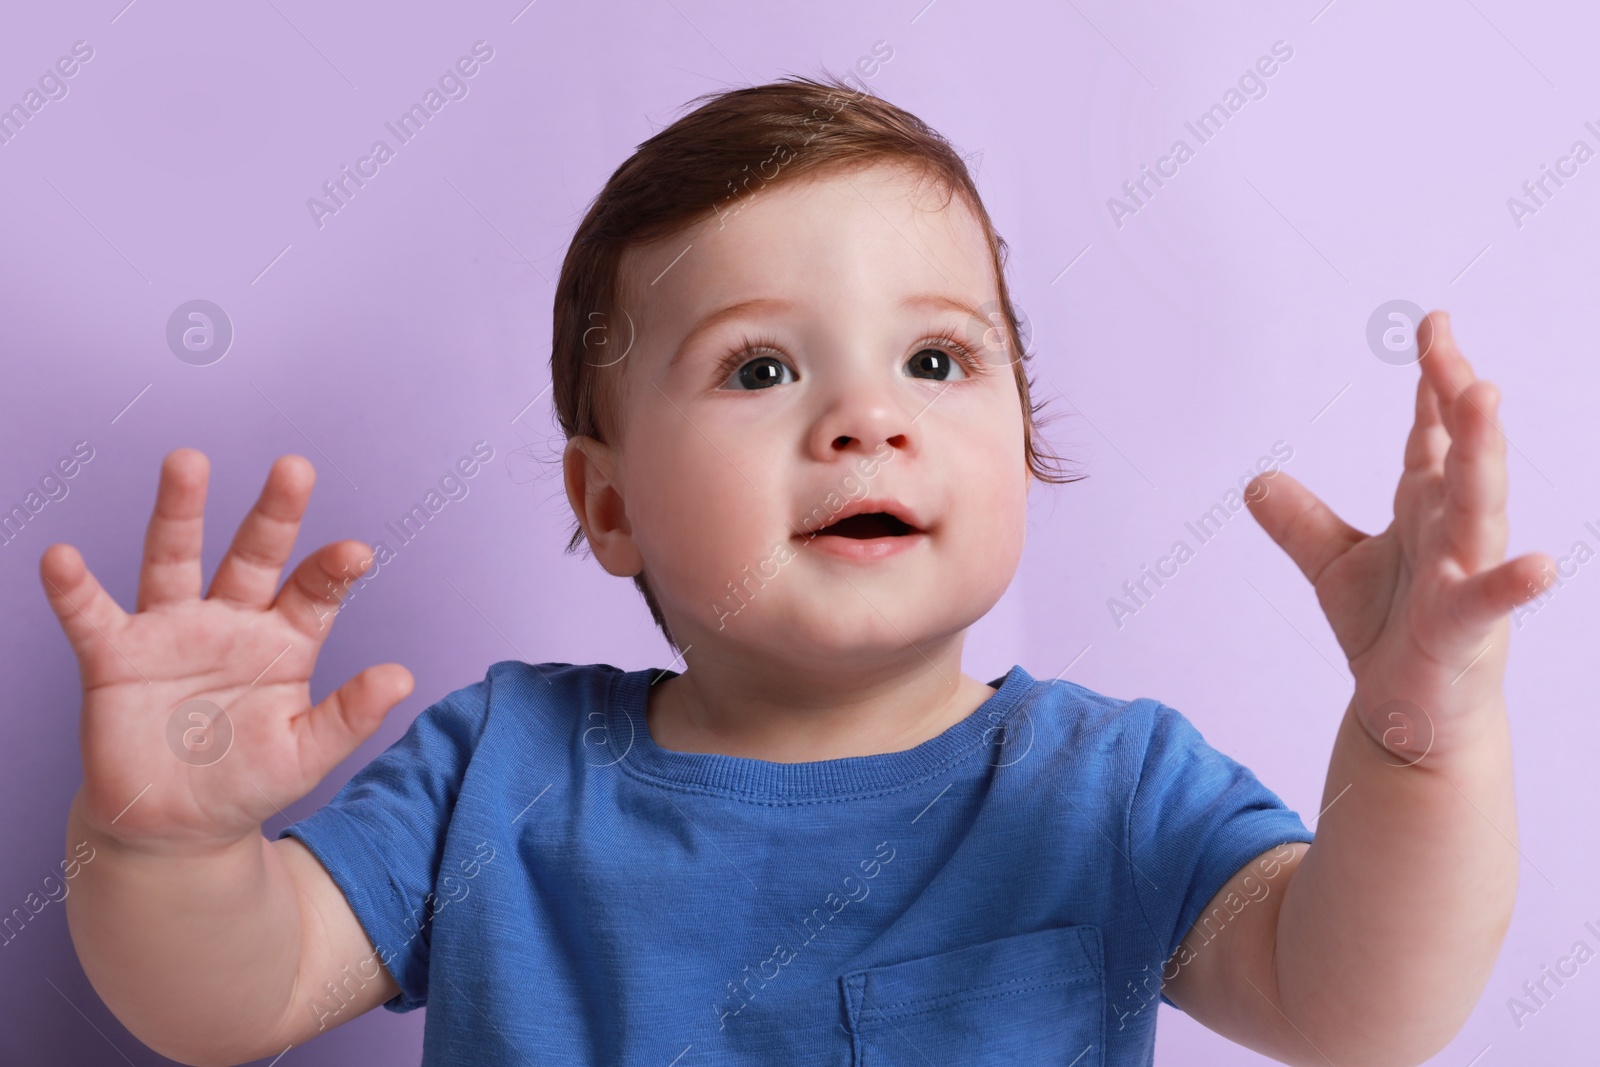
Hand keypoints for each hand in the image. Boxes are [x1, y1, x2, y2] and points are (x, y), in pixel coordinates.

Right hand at [41, 449, 413, 852]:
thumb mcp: (305, 756)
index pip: (314, 592)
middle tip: (295, 467)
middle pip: (253, 555)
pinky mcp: (116, 657)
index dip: (333, 570)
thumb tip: (403, 678)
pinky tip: (62, 559)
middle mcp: (231, 621)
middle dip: (273, 514)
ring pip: (175, 560)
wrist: (175, 827)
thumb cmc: (247, 782)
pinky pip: (91, 615)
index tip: (357, 553)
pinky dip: (74, 588)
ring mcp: (172, 631)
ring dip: (180, 512)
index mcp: (285, 640)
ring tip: (188, 463)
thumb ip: (349, 716)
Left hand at [1244, 310, 1553, 762]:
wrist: (1406, 712)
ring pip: (1476, 506)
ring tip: (1485, 396)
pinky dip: (1512, 583)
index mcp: (1425, 508)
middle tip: (1448, 344)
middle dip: (1456, 397)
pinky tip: (1537, 563)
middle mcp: (1451, 531)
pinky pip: (1488, 601)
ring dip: (1480, 452)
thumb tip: (1256, 481)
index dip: (1433, 381)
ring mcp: (1462, 576)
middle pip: (1458, 452)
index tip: (1433, 324)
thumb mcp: (1333, 567)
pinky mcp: (1462, 629)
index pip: (1432, 433)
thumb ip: (1300, 523)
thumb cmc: (1387, 632)